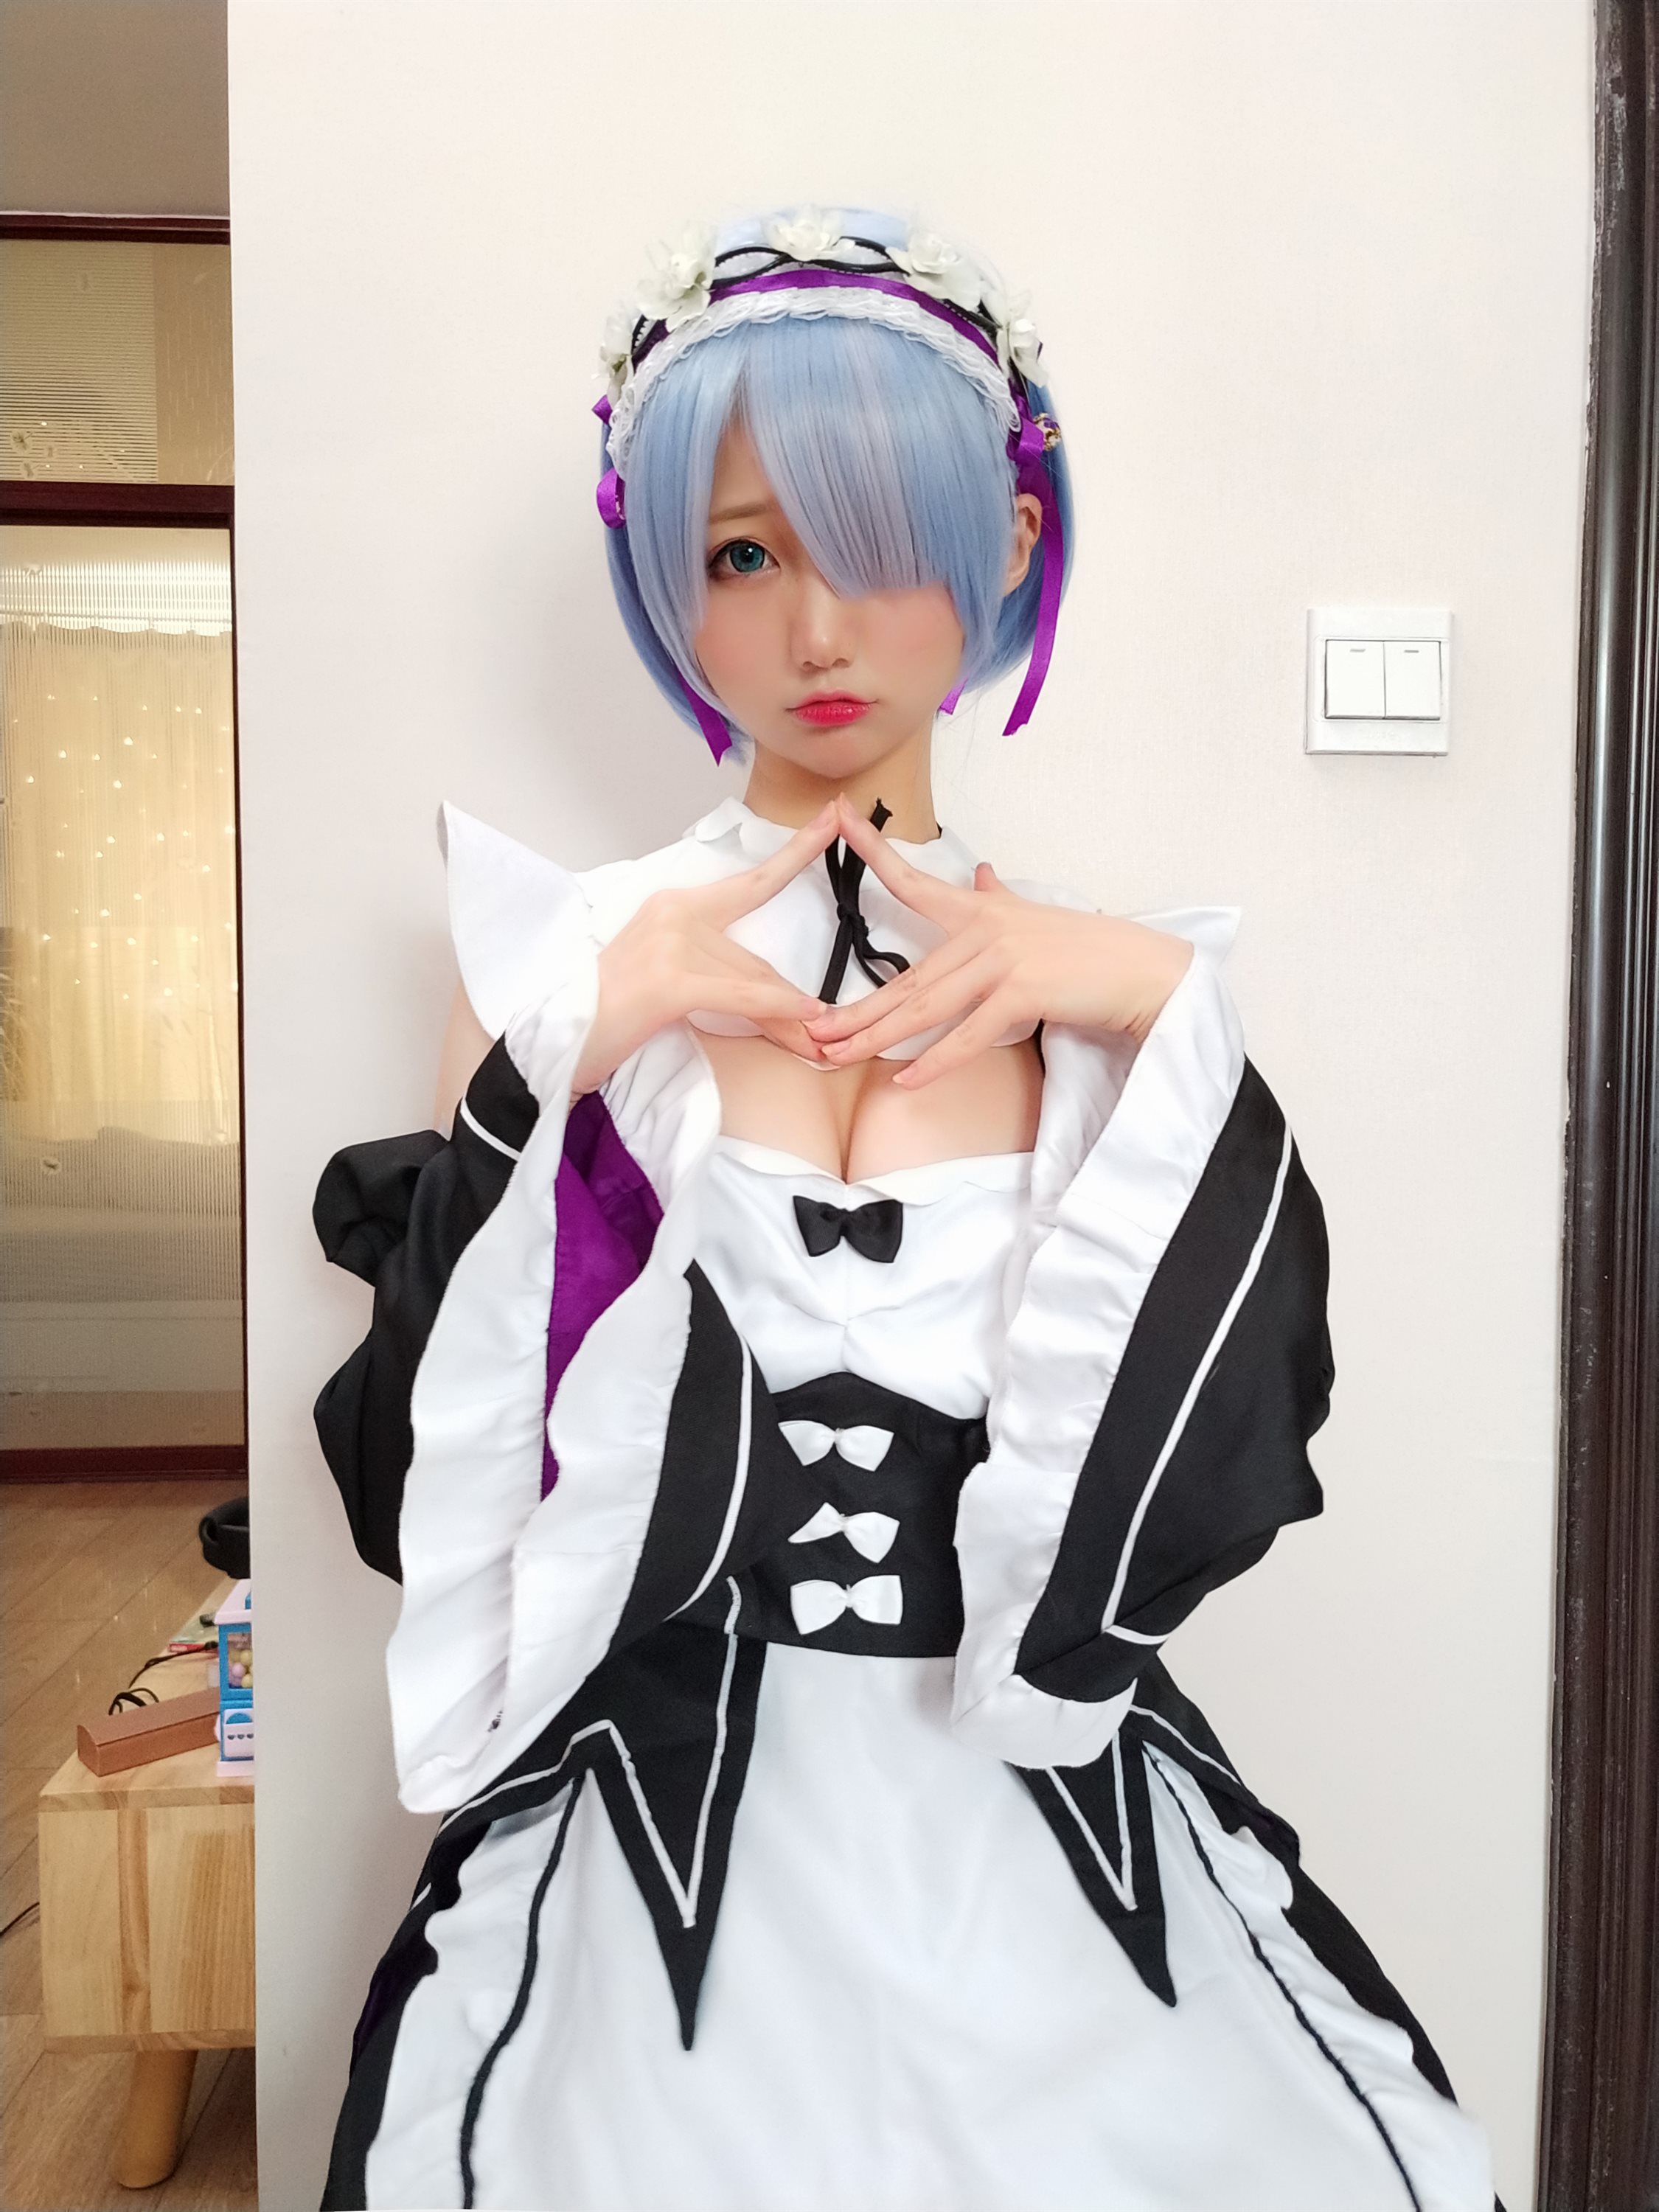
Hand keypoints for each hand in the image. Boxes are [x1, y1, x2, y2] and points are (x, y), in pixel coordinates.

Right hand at [572, 803, 840, 1095]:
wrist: (560, 1038)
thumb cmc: (613, 1014)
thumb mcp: (672, 981)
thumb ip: (723, 976)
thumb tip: (788, 1000)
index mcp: (676, 906)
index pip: (753, 881)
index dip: (798, 852)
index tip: (833, 817)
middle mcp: (675, 913)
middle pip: (755, 961)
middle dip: (788, 1003)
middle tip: (822, 1030)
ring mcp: (671, 942)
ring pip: (752, 982)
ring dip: (784, 1021)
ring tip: (809, 1047)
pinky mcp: (670, 979)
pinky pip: (740, 995)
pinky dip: (776, 1008)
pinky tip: (806, 1015)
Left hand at [802, 795, 1193, 1087]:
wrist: (1137, 969)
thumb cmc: (1086, 948)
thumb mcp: (1034, 915)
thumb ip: (1000, 897)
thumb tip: (985, 872)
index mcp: (980, 910)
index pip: (914, 881)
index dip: (874, 851)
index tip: (838, 819)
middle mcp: (983, 931)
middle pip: (907, 977)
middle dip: (856, 1010)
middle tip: (811, 1031)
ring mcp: (1002, 962)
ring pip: (925, 1007)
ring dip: (878, 1037)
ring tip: (838, 1057)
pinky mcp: (1022, 994)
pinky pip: (968, 1035)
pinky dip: (935, 1061)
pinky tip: (904, 1080)